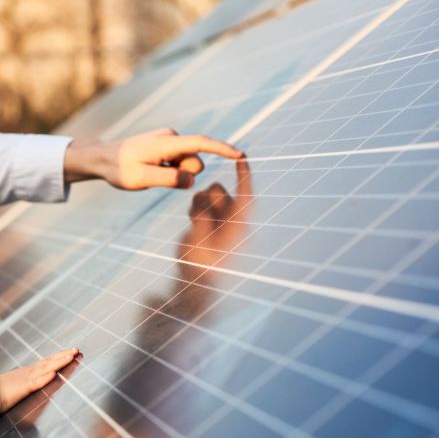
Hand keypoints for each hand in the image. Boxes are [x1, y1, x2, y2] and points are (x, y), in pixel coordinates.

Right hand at [0, 347, 79, 413]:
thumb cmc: (1, 393)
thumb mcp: (19, 387)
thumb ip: (29, 386)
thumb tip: (36, 387)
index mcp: (30, 372)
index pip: (48, 362)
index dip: (60, 356)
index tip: (72, 352)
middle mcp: (30, 372)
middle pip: (50, 361)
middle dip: (65, 355)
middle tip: (77, 350)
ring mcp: (27, 379)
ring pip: (47, 369)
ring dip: (60, 362)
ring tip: (72, 356)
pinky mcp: (23, 388)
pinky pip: (36, 383)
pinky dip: (45, 378)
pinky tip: (54, 374)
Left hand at [65, 128, 242, 189]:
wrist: (103, 158)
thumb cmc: (119, 169)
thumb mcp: (141, 179)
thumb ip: (168, 179)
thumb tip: (192, 180)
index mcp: (166, 143)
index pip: (201, 144)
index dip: (222, 150)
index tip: (241, 155)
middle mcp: (171, 137)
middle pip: (195, 162)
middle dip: (184, 175)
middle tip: (156, 177)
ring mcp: (169, 141)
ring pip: (187, 165)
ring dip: (175, 174)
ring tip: (150, 173)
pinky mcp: (167, 147)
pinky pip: (179, 164)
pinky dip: (171, 171)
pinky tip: (151, 170)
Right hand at [178, 158, 253, 274]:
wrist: (196, 280)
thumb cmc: (202, 265)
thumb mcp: (201, 242)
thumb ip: (202, 220)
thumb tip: (201, 202)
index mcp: (238, 224)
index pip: (245, 195)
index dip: (245, 175)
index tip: (242, 157)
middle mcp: (231, 219)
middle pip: (219, 191)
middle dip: (207, 197)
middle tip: (197, 217)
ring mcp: (220, 220)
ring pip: (208, 195)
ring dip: (198, 203)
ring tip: (194, 223)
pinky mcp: (209, 222)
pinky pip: (200, 204)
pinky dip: (195, 209)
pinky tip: (193, 225)